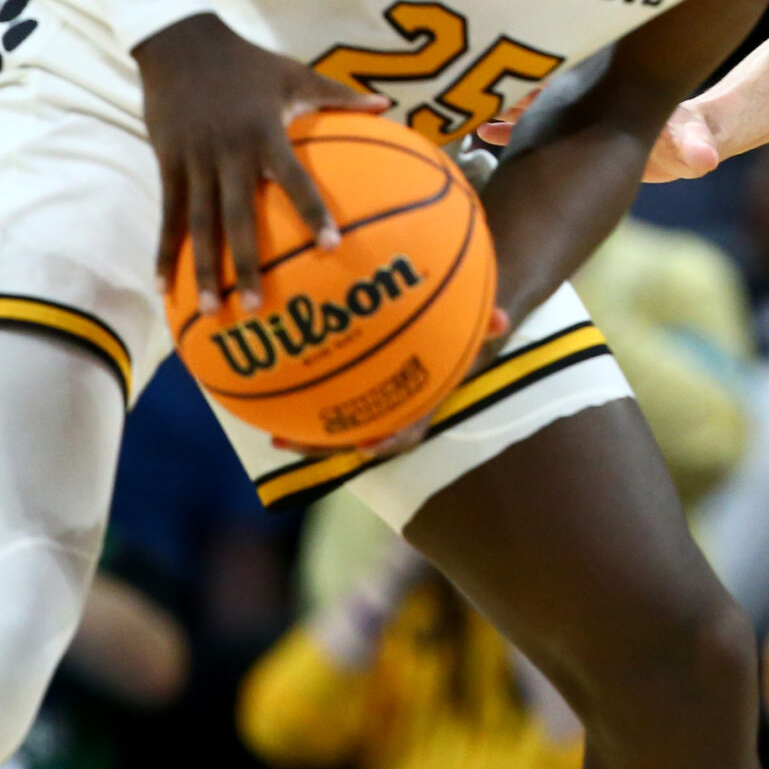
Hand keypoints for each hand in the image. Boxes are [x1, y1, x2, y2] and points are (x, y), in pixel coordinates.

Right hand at [136, 14, 387, 314]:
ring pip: (199, 224)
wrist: (180, 43)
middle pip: (238, 216)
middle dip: (246, 263)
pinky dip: (165, 250)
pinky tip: (165, 285)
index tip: (332, 245)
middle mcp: (228, 152)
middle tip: (259, 306)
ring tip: (215, 310)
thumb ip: (340, 96)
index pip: (294, 179)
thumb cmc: (248, 62)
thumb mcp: (296, 73)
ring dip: (204, 269)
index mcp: (265, 133)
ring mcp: (194, 161)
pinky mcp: (168, 165)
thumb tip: (388, 106)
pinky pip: (168, 215)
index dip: (312, 211)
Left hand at [272, 305, 510, 456]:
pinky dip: (293, 388)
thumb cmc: (462, 320)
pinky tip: (264, 368)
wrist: (455, 322)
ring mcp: (368, 400)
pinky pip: (319, 392)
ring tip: (263, 422)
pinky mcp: (348, 384)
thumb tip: (505, 321)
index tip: (363, 447)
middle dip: (319, 445)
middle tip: (283, 442)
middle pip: (352, 437)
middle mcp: (392, 408)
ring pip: (330, 423)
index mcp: (422, 400)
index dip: (385, 443)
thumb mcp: (475, 321)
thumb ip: (485, 323)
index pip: (407, 431)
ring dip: (298, 427)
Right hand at [475, 86, 708, 183]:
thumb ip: (696, 149)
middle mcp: (584, 98)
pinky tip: (477, 133)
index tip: (511, 84)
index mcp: (607, 95)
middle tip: (468, 93)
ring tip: (463, 113)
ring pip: (525, 106)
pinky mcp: (566, 135)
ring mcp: (571, 115)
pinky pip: (526, 128)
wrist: (688, 140)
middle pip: (537, 88)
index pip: (568, 82)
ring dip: (497, 107)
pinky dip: (504, 128)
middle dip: (504, 88)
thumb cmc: (691, 136)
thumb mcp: (695, 143)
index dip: (542, 82)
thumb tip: (707, 161)